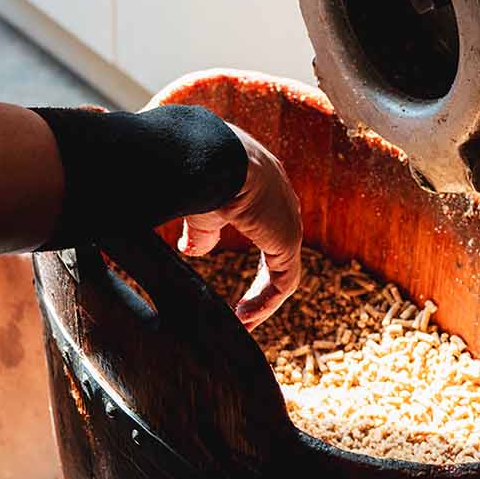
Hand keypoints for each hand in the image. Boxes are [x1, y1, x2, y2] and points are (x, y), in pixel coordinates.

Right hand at [178, 125, 302, 328]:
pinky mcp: (288, 240)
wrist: (212, 159)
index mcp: (259, 180)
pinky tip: (245, 317)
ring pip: (282, 267)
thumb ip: (200, 231)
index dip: (248, 243)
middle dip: (262, 279)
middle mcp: (278, 197)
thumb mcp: (198, 206)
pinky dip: (266, 301)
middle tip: (243, 307)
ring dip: (263, 297)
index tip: (229, 261)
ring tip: (242, 320)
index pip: (262, 217)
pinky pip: (284, 280)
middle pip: (277, 245)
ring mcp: (286, 218)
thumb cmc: (200, 171)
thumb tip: (192, 250)